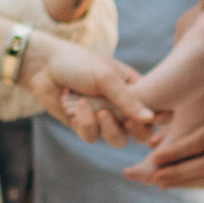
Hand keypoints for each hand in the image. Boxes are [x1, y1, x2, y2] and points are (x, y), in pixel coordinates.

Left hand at [24, 38, 157, 142]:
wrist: (43, 66)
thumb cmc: (78, 63)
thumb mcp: (106, 77)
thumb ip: (128, 99)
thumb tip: (151, 118)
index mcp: (135, 89)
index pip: (158, 110)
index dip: (160, 118)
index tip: (155, 117)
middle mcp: (122, 107)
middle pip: (141, 133)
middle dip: (135, 130)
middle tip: (126, 121)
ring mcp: (103, 118)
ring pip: (117, 140)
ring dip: (107, 126)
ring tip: (94, 108)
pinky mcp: (84, 126)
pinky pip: (92, 137)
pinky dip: (84, 121)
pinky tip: (74, 104)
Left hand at [125, 83, 203, 189]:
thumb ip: (182, 121)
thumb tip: (151, 143)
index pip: (199, 142)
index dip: (175, 153)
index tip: (154, 158)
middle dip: (178, 173)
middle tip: (155, 178)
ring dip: (185, 182)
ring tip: (162, 183)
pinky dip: (197, 182)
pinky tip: (179, 182)